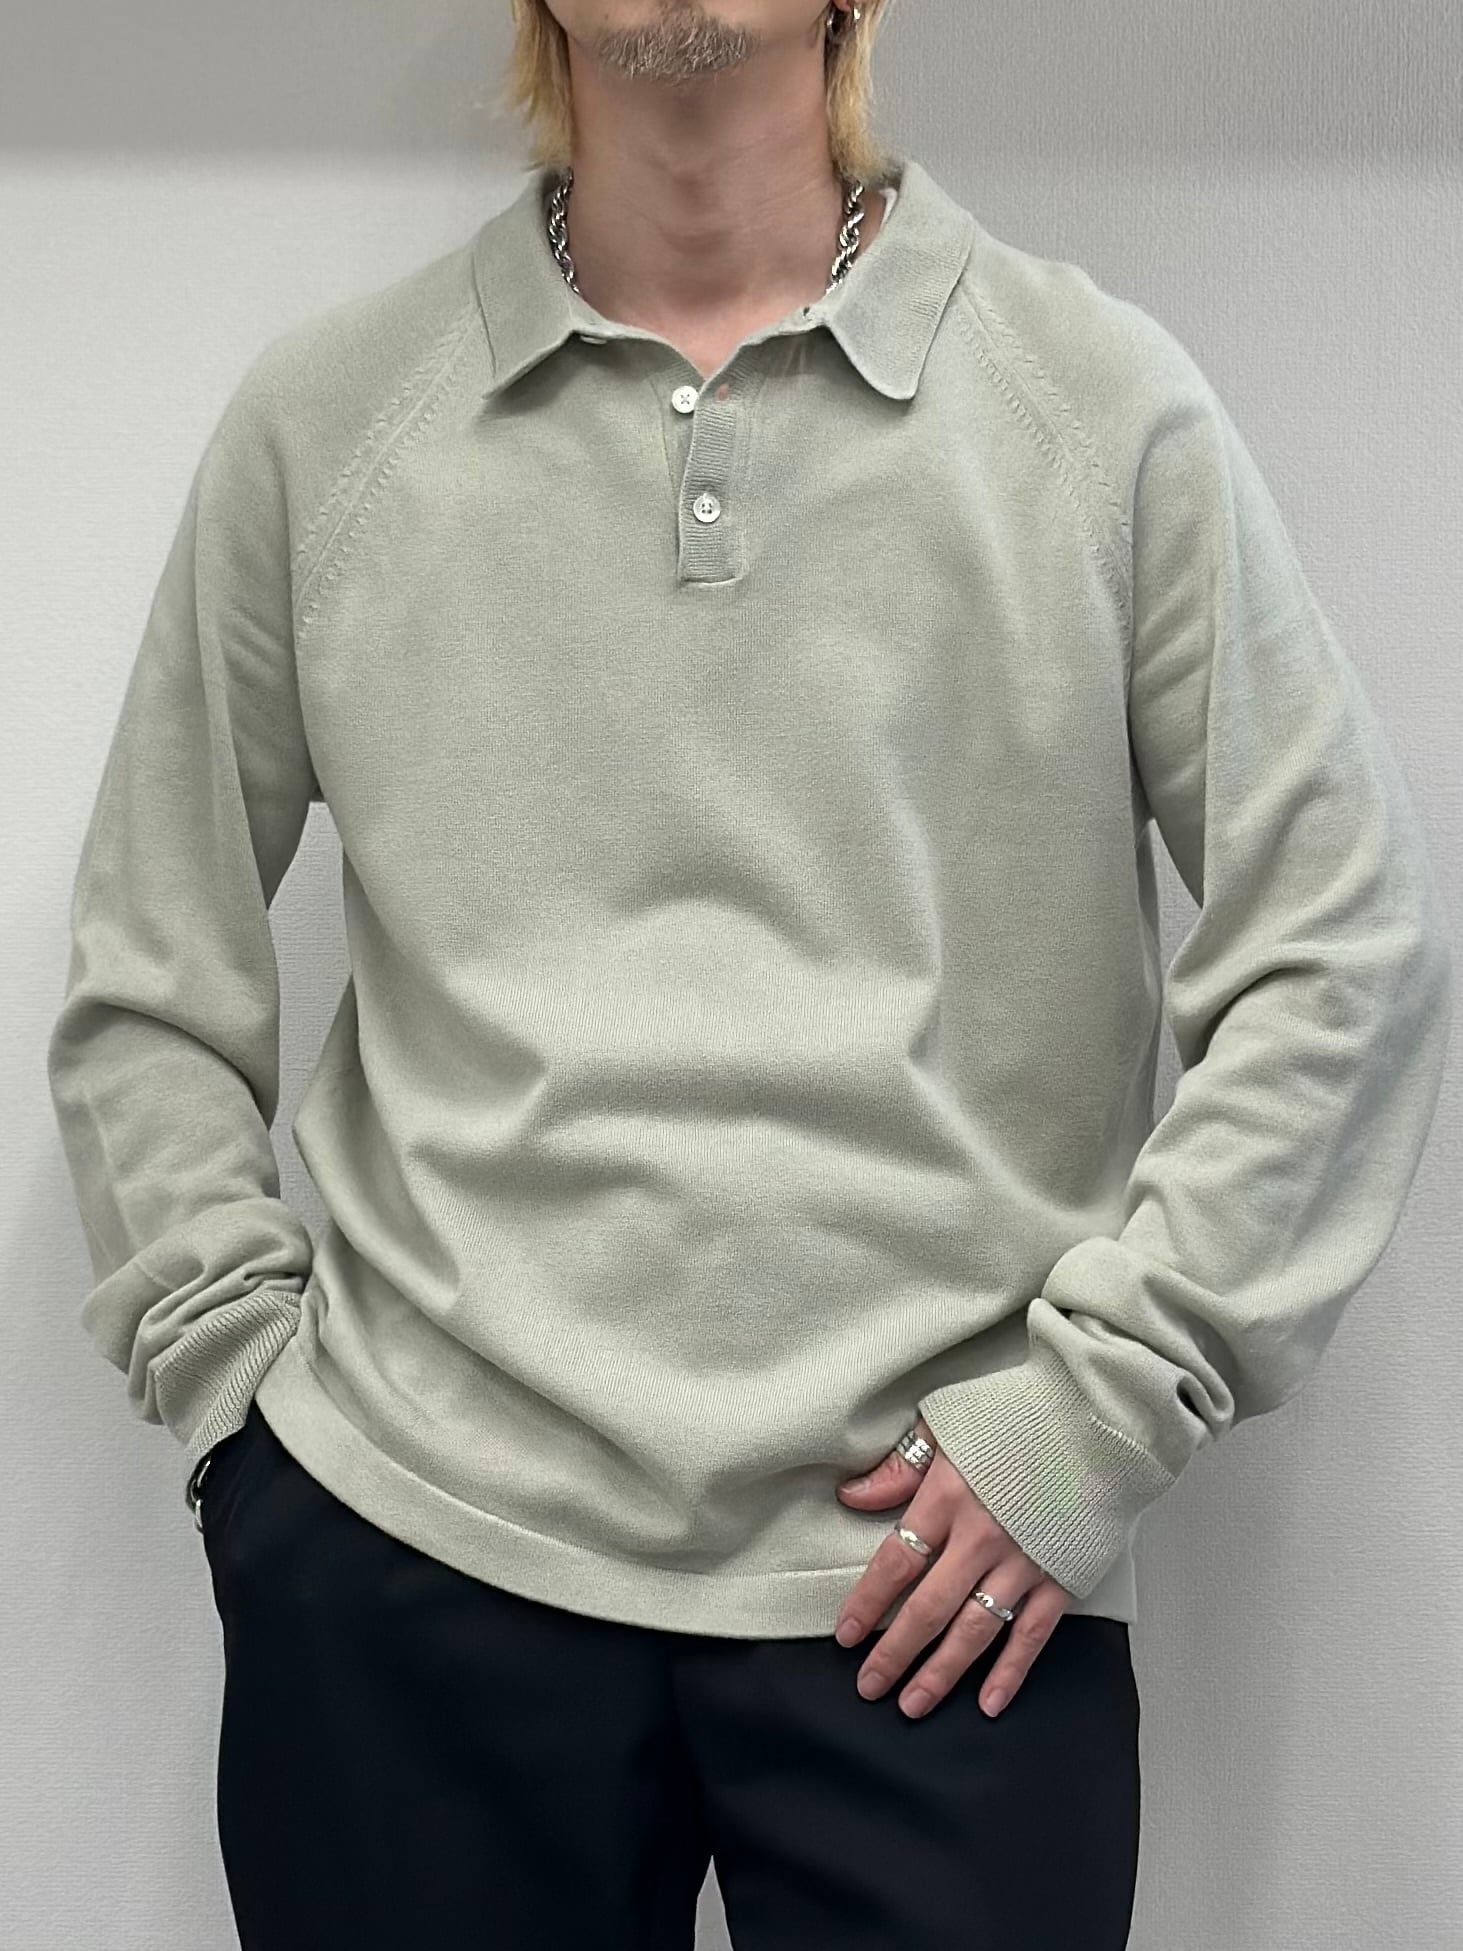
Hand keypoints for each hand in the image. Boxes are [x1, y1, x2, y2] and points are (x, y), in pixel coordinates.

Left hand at [832, 1417, 1074, 1719]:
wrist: (1100, 1416)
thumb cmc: (1022, 1411)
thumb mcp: (949, 1422)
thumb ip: (900, 1465)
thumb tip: (853, 1495)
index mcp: (949, 1495)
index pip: (897, 1562)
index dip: (868, 1602)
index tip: (845, 1634)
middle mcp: (983, 1536)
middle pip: (928, 1608)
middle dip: (894, 1653)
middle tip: (869, 1686)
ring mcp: (1025, 1561)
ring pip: (974, 1631)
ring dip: (940, 1672)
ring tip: (913, 1704)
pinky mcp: (1062, 1575)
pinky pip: (1031, 1634)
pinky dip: (1010, 1672)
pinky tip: (987, 1701)